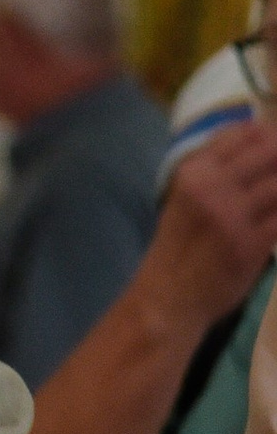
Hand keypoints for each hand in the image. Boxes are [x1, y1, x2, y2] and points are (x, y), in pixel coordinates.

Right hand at [138, 119, 276, 341]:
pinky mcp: (252, 243)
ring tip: (276, 200)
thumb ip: (216, 172)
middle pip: (269, 152)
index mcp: (193, 172)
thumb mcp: (185, 199)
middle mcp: (212, 186)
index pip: (243, 134)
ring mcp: (233, 215)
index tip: (276, 143)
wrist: (168, 299)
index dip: (270, 134)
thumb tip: (261, 142)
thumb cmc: (178, 249)